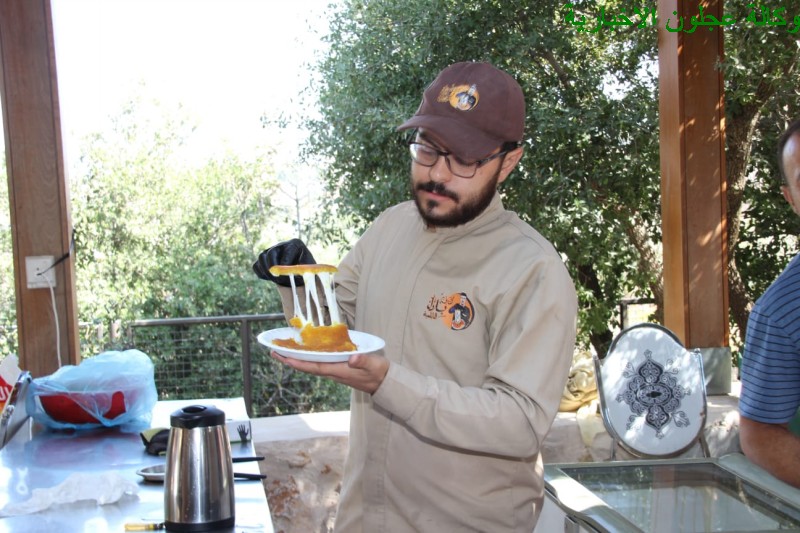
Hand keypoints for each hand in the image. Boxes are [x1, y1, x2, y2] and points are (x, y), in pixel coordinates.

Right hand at [253, 238, 315, 285]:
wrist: (299, 275)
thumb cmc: (305, 271)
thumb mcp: (307, 270)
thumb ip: (301, 271)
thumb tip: (290, 273)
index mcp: (295, 244)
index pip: (288, 250)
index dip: (285, 261)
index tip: (285, 272)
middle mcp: (281, 245)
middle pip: (271, 252)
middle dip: (273, 266)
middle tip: (276, 278)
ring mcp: (270, 251)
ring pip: (261, 258)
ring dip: (266, 270)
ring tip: (275, 279)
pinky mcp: (263, 260)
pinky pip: (256, 266)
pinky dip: (261, 273)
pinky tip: (270, 278)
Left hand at [271, 352, 388, 393]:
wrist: (385, 383)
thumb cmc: (379, 373)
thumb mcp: (374, 365)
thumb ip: (363, 361)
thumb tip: (352, 359)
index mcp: (339, 371)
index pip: (315, 367)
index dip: (299, 362)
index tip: (285, 358)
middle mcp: (334, 372)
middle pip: (308, 367)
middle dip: (291, 360)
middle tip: (274, 352)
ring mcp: (335, 372)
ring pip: (311, 366)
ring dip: (296, 359)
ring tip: (283, 352)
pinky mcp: (338, 369)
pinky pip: (318, 364)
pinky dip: (307, 359)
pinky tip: (303, 353)